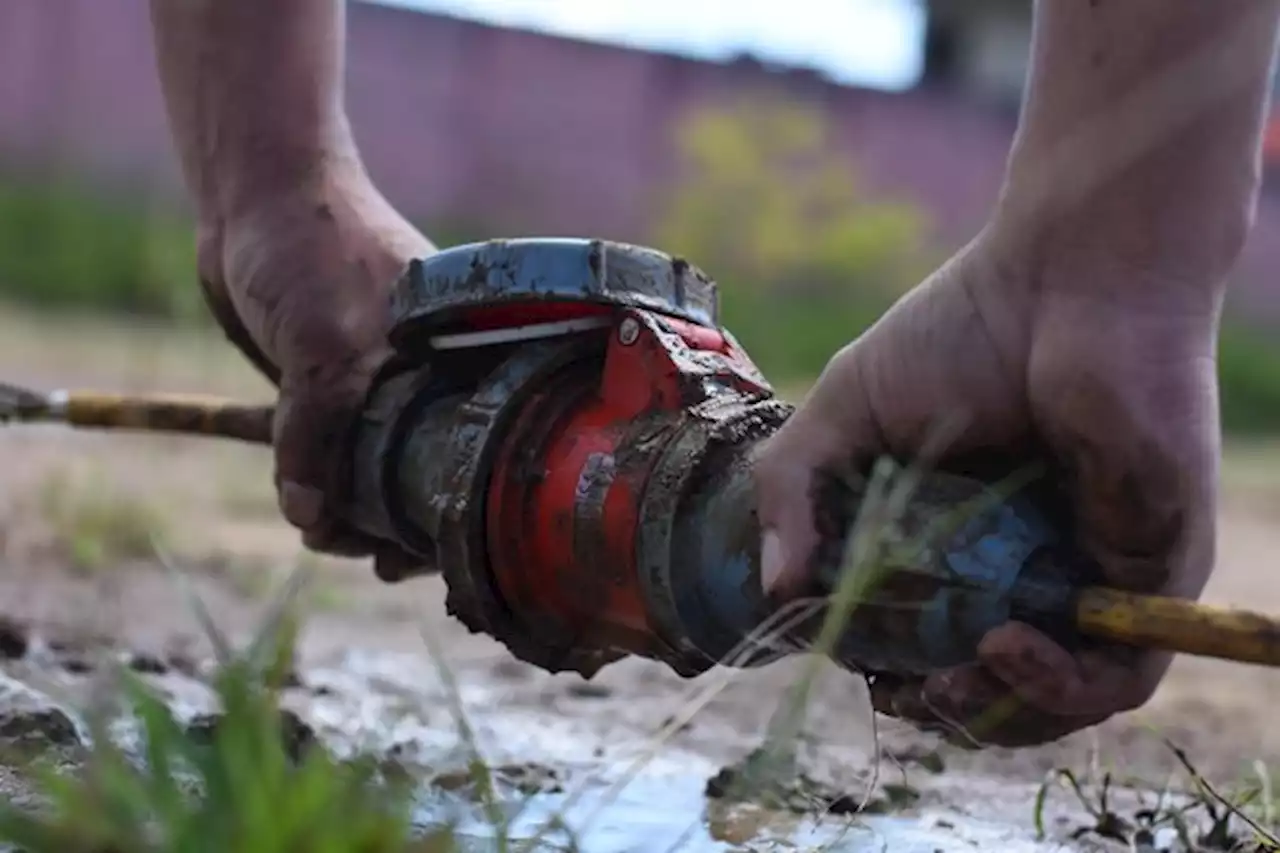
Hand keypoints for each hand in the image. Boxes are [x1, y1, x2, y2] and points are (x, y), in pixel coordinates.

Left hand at [196, 162, 434, 578]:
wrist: (254, 196)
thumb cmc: (311, 250)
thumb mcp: (323, 347)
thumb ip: (319, 432)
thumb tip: (311, 517)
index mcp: (457, 361)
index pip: (473, 454)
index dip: (452, 510)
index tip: (420, 555)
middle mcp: (429, 375)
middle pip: (428, 470)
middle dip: (400, 522)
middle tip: (372, 559)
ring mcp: (381, 381)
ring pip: (377, 466)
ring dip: (353, 509)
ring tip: (325, 535)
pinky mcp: (332, 386)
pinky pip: (333, 449)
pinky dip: (318, 483)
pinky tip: (309, 512)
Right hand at [753, 234, 1221, 746]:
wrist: (1070, 275)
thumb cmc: (961, 331)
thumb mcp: (846, 411)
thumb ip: (795, 488)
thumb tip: (774, 589)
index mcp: (960, 537)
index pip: (928, 638)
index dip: (892, 673)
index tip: (863, 666)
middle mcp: (1027, 566)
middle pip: (994, 684)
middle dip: (945, 708)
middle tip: (909, 690)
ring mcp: (1091, 574)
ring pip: (1059, 698)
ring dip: (999, 713)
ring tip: (953, 678)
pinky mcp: (1154, 574)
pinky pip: (1121, 673)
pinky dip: (1060, 685)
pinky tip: (1006, 645)